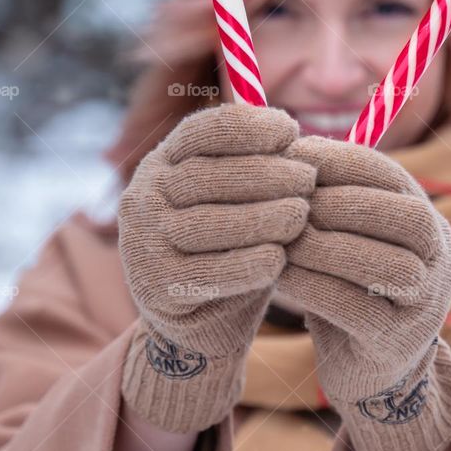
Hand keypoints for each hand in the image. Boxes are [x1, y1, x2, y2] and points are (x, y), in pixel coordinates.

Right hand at [118, 103, 314, 429]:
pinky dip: (247, 263)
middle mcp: (142, 197)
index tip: (291, 130)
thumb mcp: (237, 201)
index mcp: (162, 163)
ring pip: (206, 222)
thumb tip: (291, 129)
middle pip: (206, 174)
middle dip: (265, 173)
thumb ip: (254, 167)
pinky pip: (207, 272)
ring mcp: (142, 243)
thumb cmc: (231, 249)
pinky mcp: (156, 288)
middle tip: (308, 180)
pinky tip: (279, 258)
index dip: (249, 126)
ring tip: (301, 214)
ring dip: (261, 216)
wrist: (201, 325)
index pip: (202, 131)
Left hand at [278, 135, 450, 450]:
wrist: (365, 366)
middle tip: (290, 201)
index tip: (295, 154)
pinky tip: (281, 276)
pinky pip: (360, 310)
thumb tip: (281, 140)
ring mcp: (426, 304)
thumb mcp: (345, 234)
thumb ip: (328, 196)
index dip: (344, 161)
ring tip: (283, 240)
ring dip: (328, 247)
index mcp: (426, 220)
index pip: (394, 177)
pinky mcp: (397, 343)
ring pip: (387, 265)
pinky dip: (316, 287)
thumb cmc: (345, 284)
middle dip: (343, 202)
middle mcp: (439, 258)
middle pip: (405, 217)